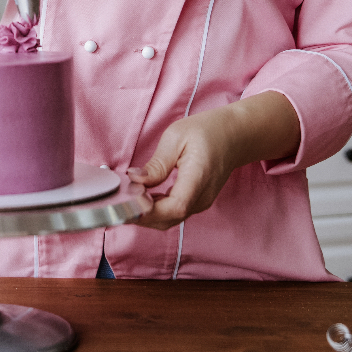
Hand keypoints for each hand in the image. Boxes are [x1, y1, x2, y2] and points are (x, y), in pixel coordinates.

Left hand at [128, 92, 300, 230]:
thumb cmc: (207, 131)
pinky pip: (173, 213)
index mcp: (199, 178)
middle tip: (117, 201)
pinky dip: (154, 210)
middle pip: (169, 219)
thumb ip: (157, 164)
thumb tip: (134, 180)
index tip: (130, 200)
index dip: (151, 210)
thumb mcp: (176, 137)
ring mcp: (200, 203)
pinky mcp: (196, 202)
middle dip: (140, 215)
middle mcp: (201, 197)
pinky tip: (140, 197)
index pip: (176, 206)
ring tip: (125, 199)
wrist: (234, 136)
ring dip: (145, 214)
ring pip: (169, 220)